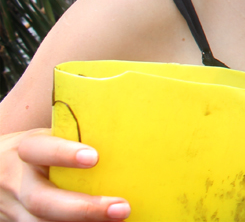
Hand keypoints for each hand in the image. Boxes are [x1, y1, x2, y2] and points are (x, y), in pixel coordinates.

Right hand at [1, 129, 129, 220]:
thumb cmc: (36, 152)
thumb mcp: (45, 138)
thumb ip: (73, 138)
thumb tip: (127, 133)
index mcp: (26, 150)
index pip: (40, 150)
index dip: (63, 154)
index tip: (94, 157)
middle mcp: (17, 182)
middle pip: (43, 200)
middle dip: (83, 208)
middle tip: (121, 208)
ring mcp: (14, 208)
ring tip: (116, 220)